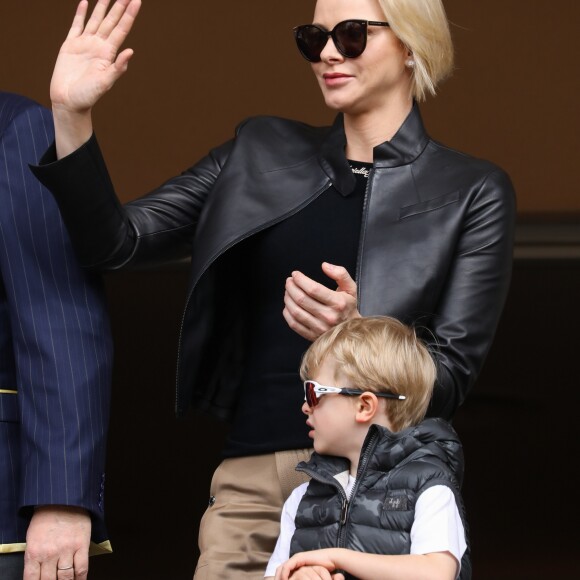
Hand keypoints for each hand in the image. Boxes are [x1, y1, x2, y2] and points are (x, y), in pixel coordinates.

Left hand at [23, 506, 91, 579]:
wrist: (64, 498)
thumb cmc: (46, 516)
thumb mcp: (32, 537)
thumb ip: (34, 557)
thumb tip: (38, 574)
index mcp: (34, 553)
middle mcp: (49, 554)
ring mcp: (66, 550)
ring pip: (66, 578)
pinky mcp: (81, 544)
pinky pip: (82, 568)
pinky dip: (81, 578)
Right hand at [51, 0, 141, 114]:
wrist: (68, 101)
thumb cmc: (88, 96)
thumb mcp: (105, 83)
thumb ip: (118, 68)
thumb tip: (130, 51)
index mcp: (108, 54)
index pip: (121, 30)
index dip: (129, 15)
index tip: (136, 1)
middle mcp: (98, 46)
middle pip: (111, 22)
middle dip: (119, 7)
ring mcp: (84, 44)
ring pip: (95, 21)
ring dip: (102, 7)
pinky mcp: (70, 46)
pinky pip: (76, 26)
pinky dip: (80, 14)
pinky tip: (85, 4)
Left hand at [274, 549, 344, 579]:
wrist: (331, 559)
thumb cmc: (323, 570)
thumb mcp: (310, 577)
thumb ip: (304, 578)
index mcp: (296, 565)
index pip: (282, 572)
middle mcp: (294, 561)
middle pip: (279, 570)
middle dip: (277, 579)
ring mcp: (296, 558)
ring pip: (281, 568)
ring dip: (279, 577)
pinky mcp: (299, 558)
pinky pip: (287, 566)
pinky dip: (284, 574)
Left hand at [283, 262, 359, 340]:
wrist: (352, 331)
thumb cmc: (349, 307)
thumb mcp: (350, 288)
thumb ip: (340, 274)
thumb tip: (325, 266)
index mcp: (338, 303)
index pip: (313, 289)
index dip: (301, 280)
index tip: (295, 274)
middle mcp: (328, 316)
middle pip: (302, 299)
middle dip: (291, 287)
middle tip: (289, 281)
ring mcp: (320, 328)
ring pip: (296, 311)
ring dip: (288, 299)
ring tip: (288, 291)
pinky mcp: (313, 336)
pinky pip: (294, 324)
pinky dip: (287, 313)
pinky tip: (288, 305)